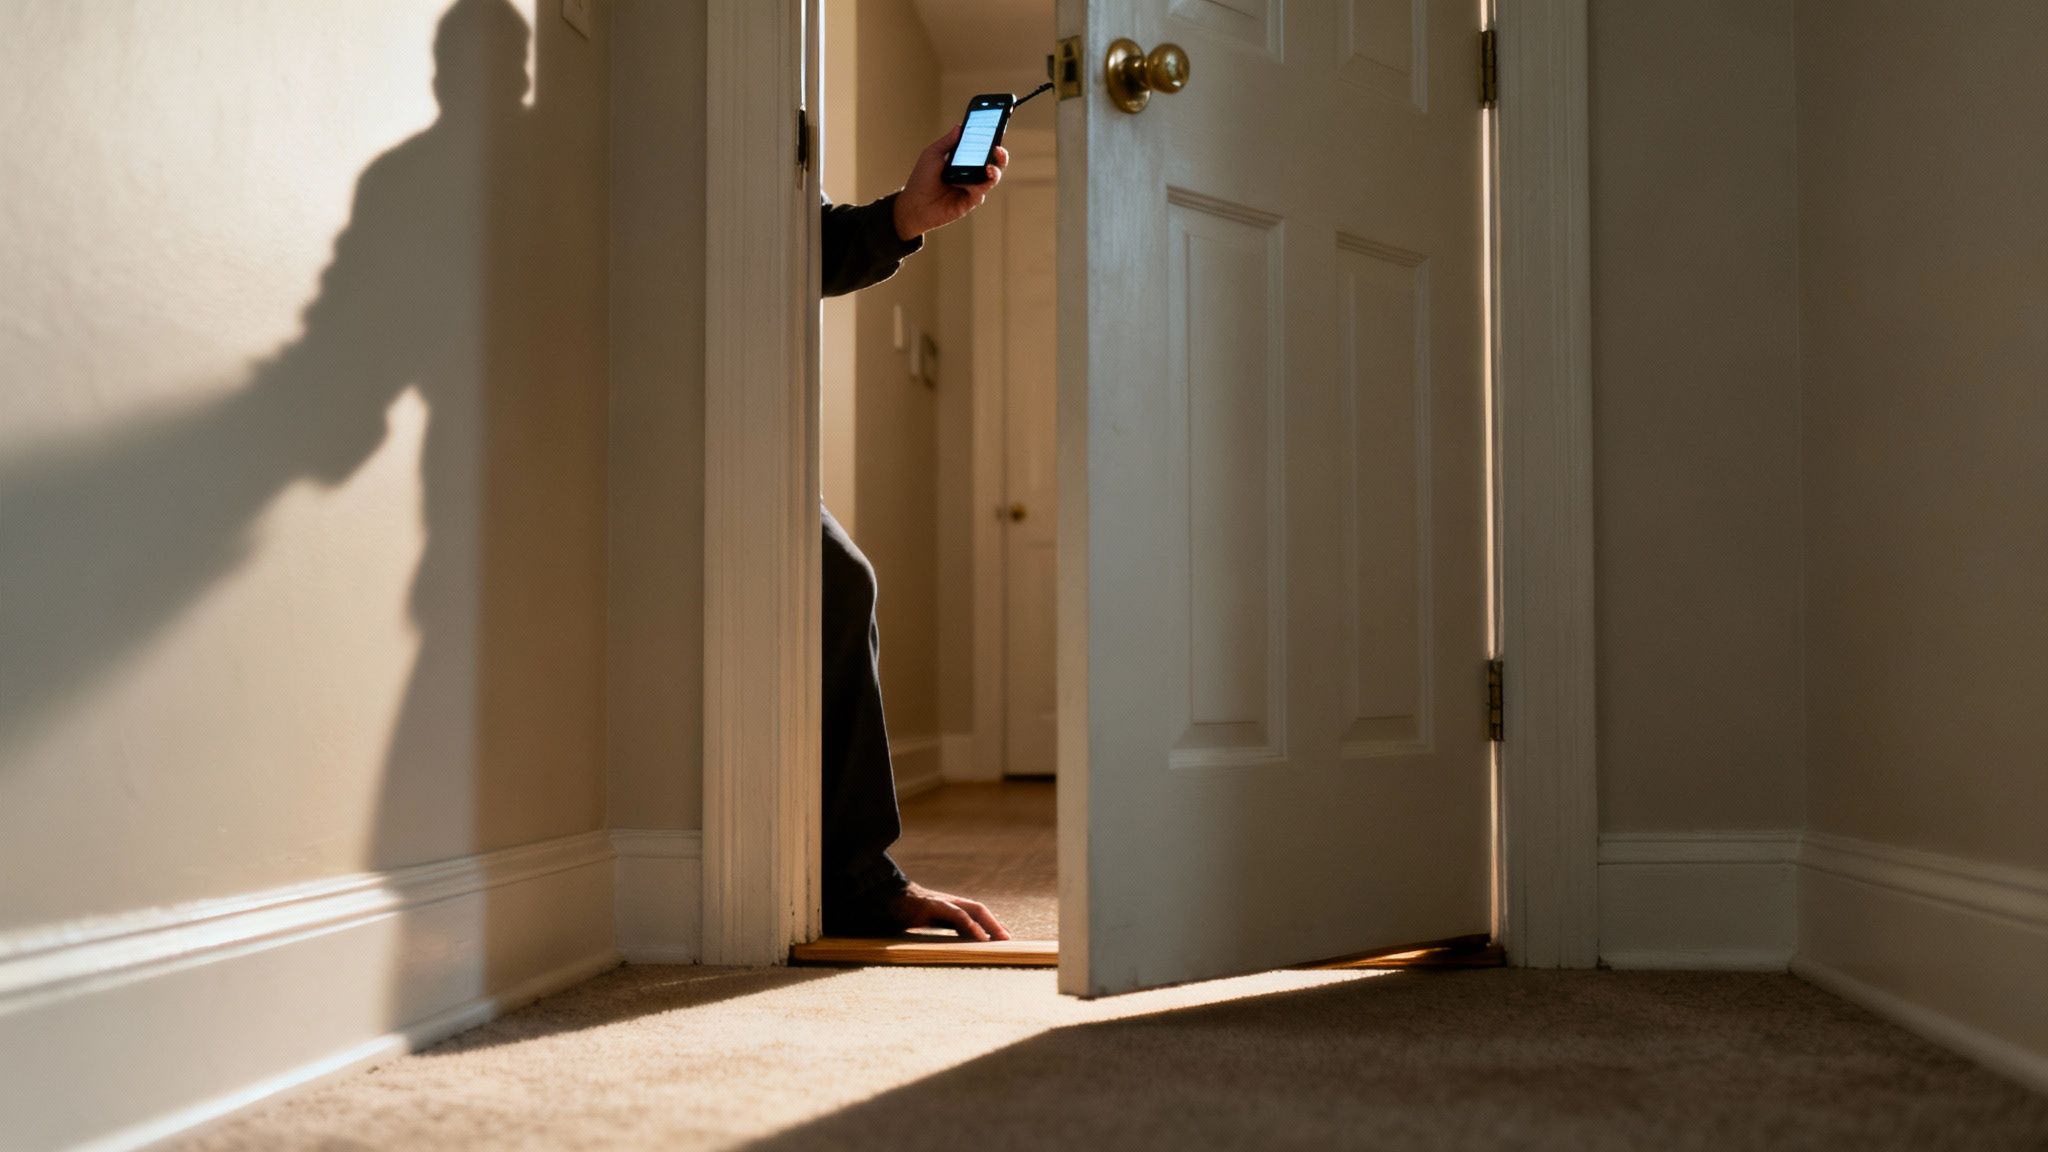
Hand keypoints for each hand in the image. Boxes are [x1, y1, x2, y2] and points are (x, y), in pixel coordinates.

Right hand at [884, 881, 1011, 940]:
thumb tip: (955, 944)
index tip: (1003, 937)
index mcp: (947, 907)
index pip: (975, 913)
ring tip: (999, 938)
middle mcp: (948, 902)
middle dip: (994, 923)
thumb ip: (941, 929)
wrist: (881, 899)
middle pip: (979, 909)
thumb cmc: (904, 913)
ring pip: (972, 910)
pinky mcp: (931, 905)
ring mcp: (940, 902)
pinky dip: (970, 925)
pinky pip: (956, 915)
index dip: (990, 923)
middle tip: (1008, 939)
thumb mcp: (926, 923)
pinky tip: (978, 936)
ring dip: (988, 924)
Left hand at [892, 125, 1009, 241]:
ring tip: (989, 168)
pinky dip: (977, 187)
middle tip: (998, 149)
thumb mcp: (932, 155)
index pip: (982, 149)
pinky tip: (969, 184)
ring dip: (995, 172)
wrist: (913, 204)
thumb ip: (947, 142)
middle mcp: (971, 174)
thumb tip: (960, 126)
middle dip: (1000, 156)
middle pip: (993, 164)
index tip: (995, 132)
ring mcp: (972, 188)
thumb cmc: (921, 179)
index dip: (991, 141)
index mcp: (964, 161)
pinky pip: (980, 193)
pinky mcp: (969, 202)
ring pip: (992, 179)